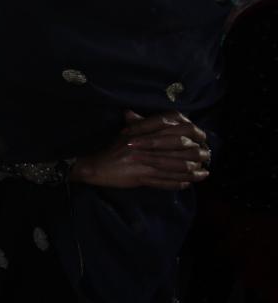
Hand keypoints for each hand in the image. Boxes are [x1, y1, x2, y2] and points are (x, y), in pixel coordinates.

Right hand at [71, 111, 209, 189]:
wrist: (95, 166)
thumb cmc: (112, 149)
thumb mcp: (127, 133)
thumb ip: (144, 124)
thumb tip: (167, 119)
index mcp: (142, 132)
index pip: (172, 130)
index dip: (190, 134)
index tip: (201, 138)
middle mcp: (144, 145)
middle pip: (177, 148)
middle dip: (195, 154)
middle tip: (207, 157)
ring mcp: (142, 162)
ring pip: (174, 166)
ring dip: (191, 171)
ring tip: (203, 174)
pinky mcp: (140, 177)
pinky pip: (164, 181)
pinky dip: (178, 183)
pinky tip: (188, 184)